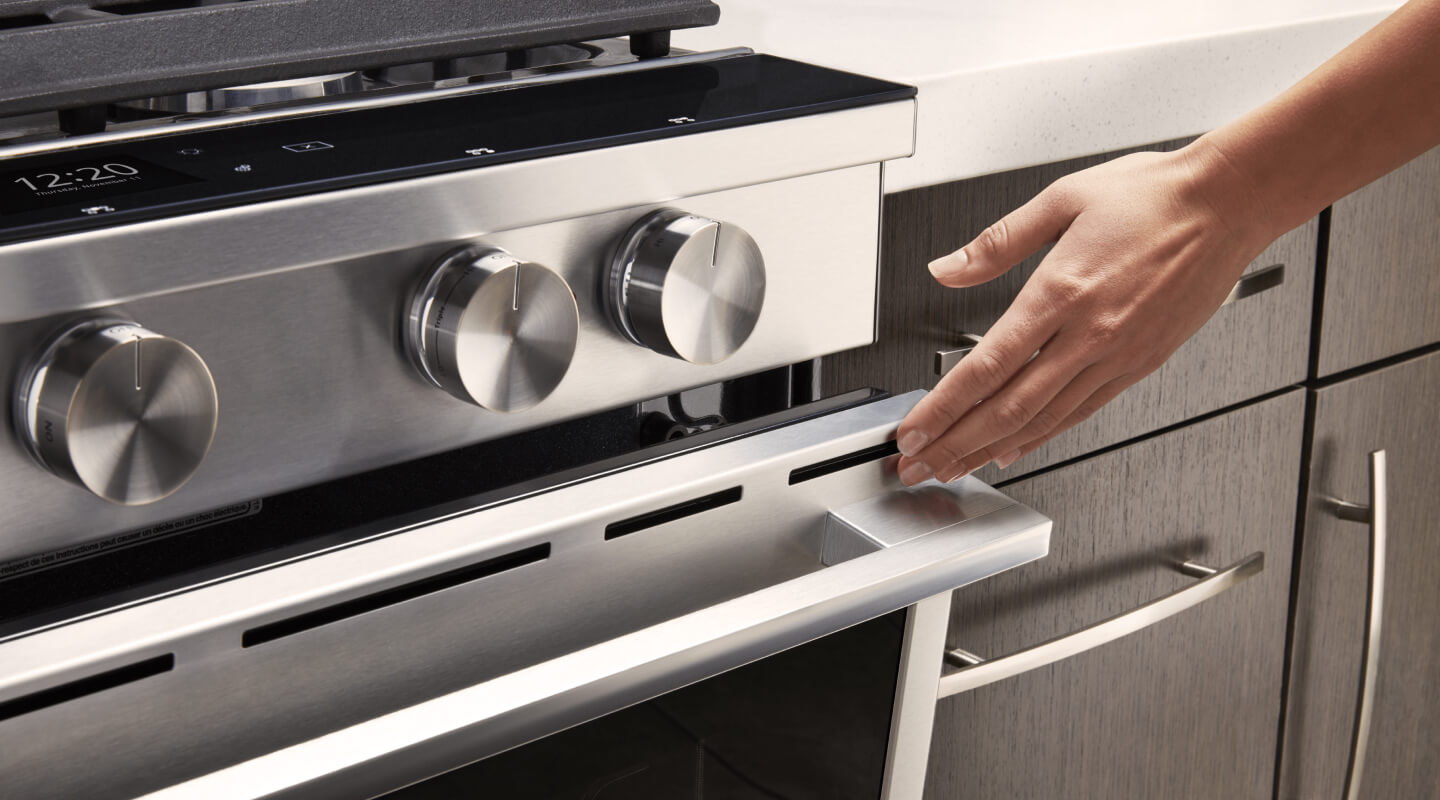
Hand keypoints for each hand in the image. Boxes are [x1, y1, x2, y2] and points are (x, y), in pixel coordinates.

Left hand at [894, 143, 1270, 484]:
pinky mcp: (1140, 364)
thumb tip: (946, 269)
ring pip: (1041, 419)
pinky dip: (1040, 437)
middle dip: (954, 443)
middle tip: (916, 465)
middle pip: (1006, 407)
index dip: (942, 408)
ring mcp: (1117, 355)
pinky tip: (1012, 448)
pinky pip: (1080, 411)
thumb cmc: (1153, 195)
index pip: (985, 366)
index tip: (912, 431)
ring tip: (952, 467)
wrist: (1229, 202)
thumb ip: (997, 242)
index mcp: (1060, 291)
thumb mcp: (1062, 199)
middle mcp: (1089, 333)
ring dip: (989, 449)